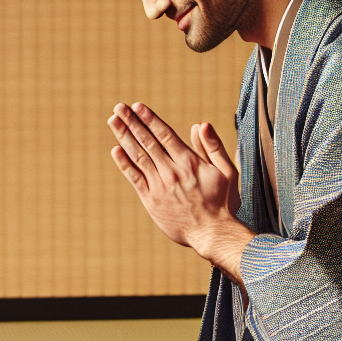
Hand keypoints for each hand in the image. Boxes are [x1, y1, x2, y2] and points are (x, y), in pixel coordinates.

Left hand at [108, 102, 254, 282]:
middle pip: (147, 141)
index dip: (149, 119)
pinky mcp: (151, 200)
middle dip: (132, 122)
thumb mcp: (227, 171)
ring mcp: (159, 186)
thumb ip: (213, 147)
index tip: (137, 106)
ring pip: (138, 156)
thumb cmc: (222, 202)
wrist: (212, 234)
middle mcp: (171, 171)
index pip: (165, 135)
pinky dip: (124, 163)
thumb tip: (201, 124)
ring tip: (114, 121)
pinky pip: (134, 178)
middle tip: (119, 107)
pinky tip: (116, 149)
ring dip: (124, 137)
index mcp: (189, 162)